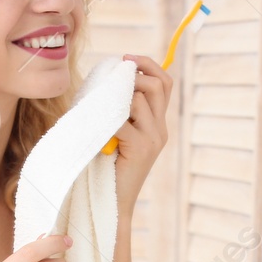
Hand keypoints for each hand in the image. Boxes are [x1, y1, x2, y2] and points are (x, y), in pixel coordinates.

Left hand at [111, 54, 173, 215]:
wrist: (111, 203)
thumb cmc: (106, 167)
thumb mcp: (114, 133)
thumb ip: (117, 111)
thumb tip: (106, 79)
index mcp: (157, 124)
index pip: (164, 83)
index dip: (149, 65)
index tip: (127, 59)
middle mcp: (160, 130)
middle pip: (158, 85)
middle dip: (134, 74)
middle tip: (113, 78)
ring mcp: (153, 140)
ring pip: (140, 99)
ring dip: (117, 97)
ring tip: (100, 109)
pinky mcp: (141, 149)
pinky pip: (124, 120)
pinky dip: (107, 117)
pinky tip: (97, 127)